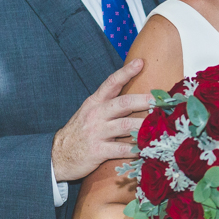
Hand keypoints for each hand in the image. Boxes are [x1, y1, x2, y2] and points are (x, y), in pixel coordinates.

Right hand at [52, 59, 149, 181]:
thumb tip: (138, 97)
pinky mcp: (98, 151)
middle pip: (124, 103)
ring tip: (162, 124)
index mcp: (95, 102)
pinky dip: (136, 149)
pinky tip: (148, 149)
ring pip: (126, 125)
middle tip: (161, 100)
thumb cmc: (80, 132)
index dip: (126, 72)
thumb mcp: (90, 112)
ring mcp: (97, 132)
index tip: (140, 62)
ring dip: (145, 125)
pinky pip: (121, 149)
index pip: (111, 83)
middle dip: (144, 100)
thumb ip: (110, 104)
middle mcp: (96, 114)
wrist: (57, 156)